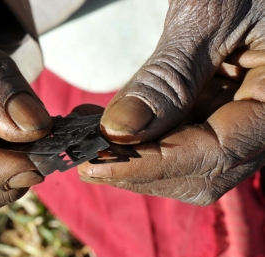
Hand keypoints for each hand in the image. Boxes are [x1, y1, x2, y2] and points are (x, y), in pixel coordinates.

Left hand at [79, 0, 264, 204]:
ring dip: (133, 157)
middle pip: (204, 169)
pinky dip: (141, 137)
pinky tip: (104, 125)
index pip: (220, 151)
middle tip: (82, 156)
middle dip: (139, 169)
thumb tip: (119, 132)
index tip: (94, 165)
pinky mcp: (220, 107)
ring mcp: (244, 114)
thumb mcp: (205, 16)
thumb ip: (167, 78)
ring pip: (188, 161)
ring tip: (86, 138)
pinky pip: (182, 136)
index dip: (153, 164)